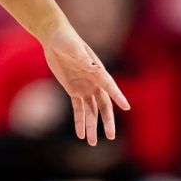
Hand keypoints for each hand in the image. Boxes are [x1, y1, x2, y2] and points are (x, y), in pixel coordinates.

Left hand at [40, 21, 130, 146]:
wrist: (54, 38)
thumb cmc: (66, 39)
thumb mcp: (74, 47)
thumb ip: (82, 57)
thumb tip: (92, 66)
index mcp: (97, 71)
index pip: (110, 85)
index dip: (118, 95)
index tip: (127, 107)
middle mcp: (94, 82)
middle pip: (103, 105)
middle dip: (107, 121)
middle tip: (110, 136)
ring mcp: (84, 87)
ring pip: (91, 111)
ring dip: (92, 126)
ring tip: (92, 143)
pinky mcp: (73, 90)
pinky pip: (78, 109)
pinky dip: (79, 121)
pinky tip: (81, 134)